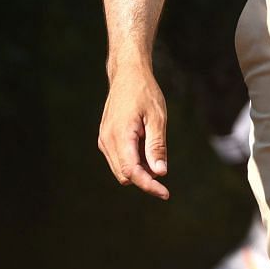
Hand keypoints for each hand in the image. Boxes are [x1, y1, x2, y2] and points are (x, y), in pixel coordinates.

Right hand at [98, 66, 169, 198]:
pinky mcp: (106, 139)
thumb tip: (160, 172)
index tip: (165, 193)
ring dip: (139, 170)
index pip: (132, 172)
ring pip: (121, 169)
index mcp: (119, 136)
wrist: (127, 75)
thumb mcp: (157, 118)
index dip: (149, 185)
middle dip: (145, 180)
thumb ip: (157, 146)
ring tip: (155, 154)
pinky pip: (119, 159)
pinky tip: (146, 150)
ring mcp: (104, 140)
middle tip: (164, 176)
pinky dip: (134, 161)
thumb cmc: (145, 93)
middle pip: (125, 175)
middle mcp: (107, 141)